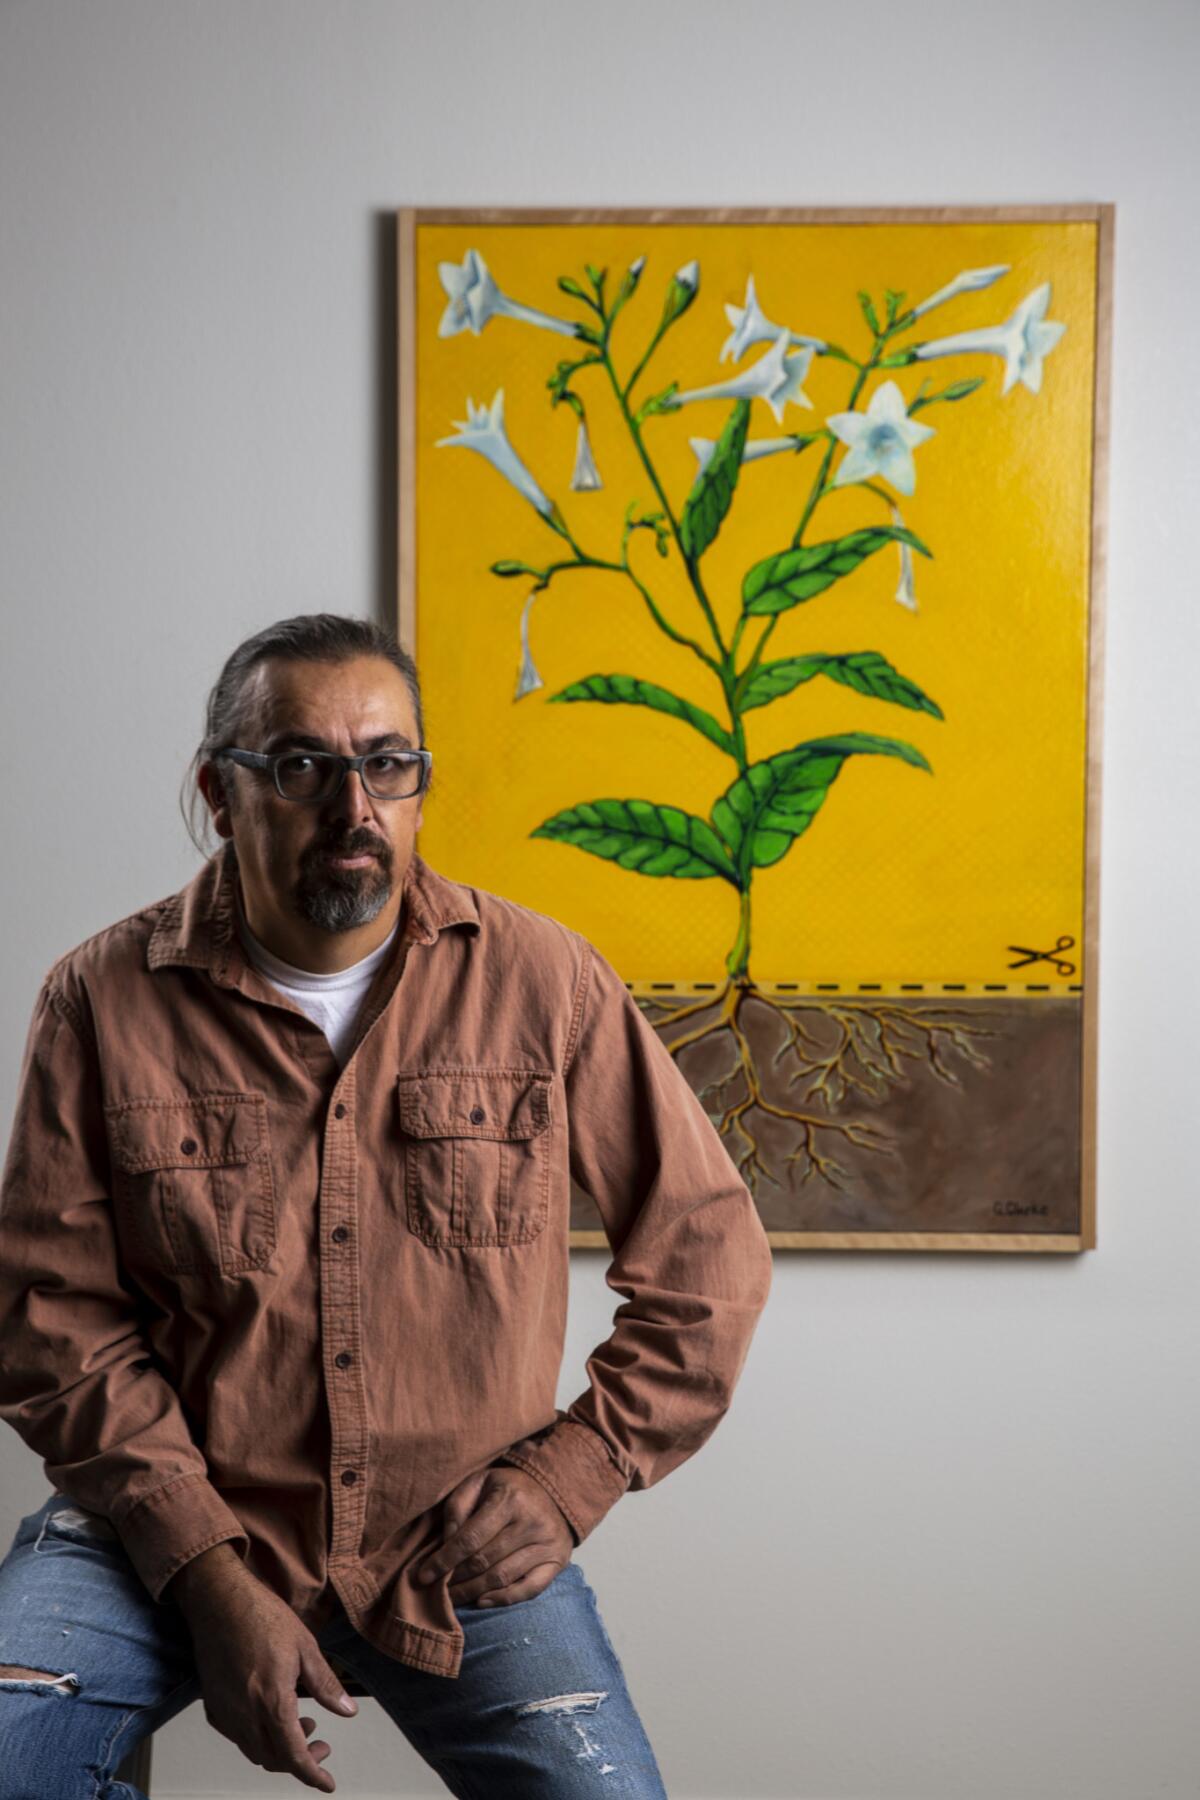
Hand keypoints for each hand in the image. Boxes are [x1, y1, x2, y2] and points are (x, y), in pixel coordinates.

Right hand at [169, 1546, 356, 1792]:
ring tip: (301, 1724)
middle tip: (322, 1743)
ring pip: (253, 1751)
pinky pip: (236, 1736)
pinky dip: (257, 1738)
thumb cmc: (264, 1617)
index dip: (312, 1775)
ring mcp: (225, 1713)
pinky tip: (270, 1716)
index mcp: (272, 1702)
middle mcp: (245, 1716)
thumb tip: (348, 1712)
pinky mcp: (212, 1705)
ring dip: (279, 1749)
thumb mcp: (305, 1646)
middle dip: (300, 1761)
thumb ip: (325, 1683)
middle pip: (273, 1760)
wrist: (218, 1600)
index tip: (328, 1784)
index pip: (294, 1756)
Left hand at [414, 1465, 573, 1606]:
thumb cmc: (506, 1488)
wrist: (554, 1489)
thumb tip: (446, 1543)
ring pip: (502, 1578)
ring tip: (453, 1597)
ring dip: (472, 1592)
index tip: (423, 1576)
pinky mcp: (557, 1561)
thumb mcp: (478, 1483)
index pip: (470, 1538)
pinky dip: (503, 1600)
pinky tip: (481, 1601)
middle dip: (455, 1579)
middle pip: (484, 1562)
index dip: (443, 1560)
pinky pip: (529, 1589)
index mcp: (509, 1498)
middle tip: (437, 1589)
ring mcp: (547, 1543)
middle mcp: (531, 1521)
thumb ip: (457, 1507)